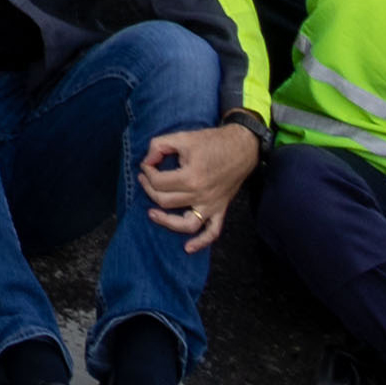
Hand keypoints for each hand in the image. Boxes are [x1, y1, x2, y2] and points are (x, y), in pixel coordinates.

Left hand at [136, 118, 258, 247]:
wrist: (241, 148)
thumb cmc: (211, 142)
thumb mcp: (181, 137)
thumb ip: (158, 146)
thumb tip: (147, 161)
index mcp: (191, 177)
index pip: (158, 182)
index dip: (147, 171)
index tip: (147, 164)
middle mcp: (201, 195)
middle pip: (166, 201)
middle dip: (149, 189)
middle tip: (144, 179)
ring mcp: (212, 205)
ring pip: (186, 223)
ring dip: (167, 222)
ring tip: (151, 214)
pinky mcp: (221, 209)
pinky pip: (212, 231)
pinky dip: (200, 242)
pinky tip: (187, 248)